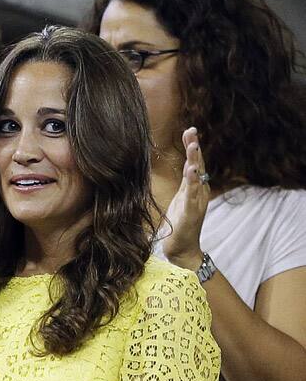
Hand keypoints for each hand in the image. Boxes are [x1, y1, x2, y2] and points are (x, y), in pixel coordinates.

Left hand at [162, 127, 209, 269]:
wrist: (182, 249)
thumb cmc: (180, 225)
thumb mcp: (181, 199)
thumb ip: (186, 182)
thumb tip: (188, 166)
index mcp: (195, 188)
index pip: (195, 163)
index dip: (192, 147)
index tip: (189, 131)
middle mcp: (199, 192)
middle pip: (198, 165)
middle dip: (194, 148)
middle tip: (191, 131)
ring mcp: (196, 201)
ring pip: (196, 177)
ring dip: (194, 160)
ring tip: (193, 145)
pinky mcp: (191, 211)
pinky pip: (192, 194)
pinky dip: (192, 181)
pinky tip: (191, 170)